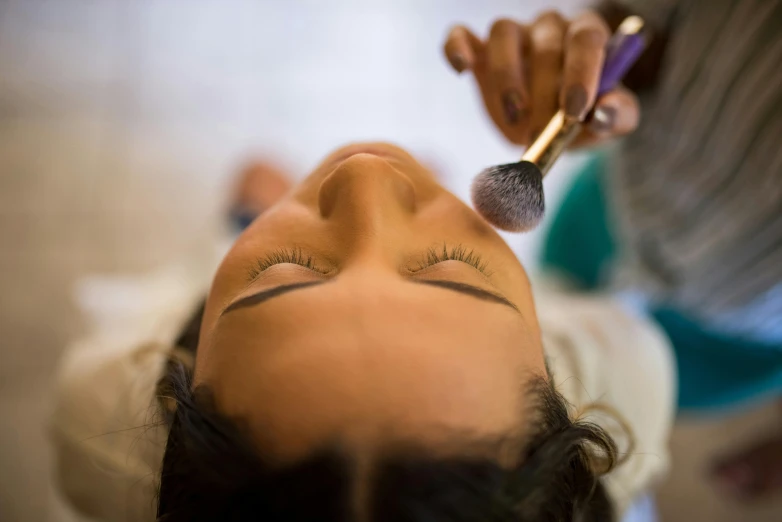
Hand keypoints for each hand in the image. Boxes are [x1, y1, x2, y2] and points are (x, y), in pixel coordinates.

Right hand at [444, 11, 639, 147]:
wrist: (551, 128)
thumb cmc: (583, 118)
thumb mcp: (610, 121)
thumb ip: (618, 115)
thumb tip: (604, 114)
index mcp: (586, 37)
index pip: (587, 39)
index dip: (580, 72)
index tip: (573, 111)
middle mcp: (550, 28)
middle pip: (546, 44)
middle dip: (543, 94)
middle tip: (541, 135)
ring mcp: (513, 36)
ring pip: (503, 32)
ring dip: (506, 76)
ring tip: (513, 116)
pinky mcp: (479, 50)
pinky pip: (461, 35)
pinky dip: (457, 48)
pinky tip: (461, 70)